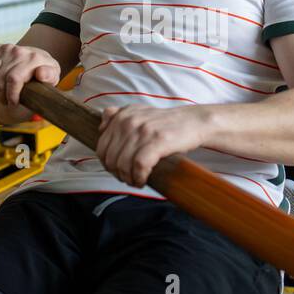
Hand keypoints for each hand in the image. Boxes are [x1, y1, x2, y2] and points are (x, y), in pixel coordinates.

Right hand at [0, 43, 60, 121]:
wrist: (36, 58)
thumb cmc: (45, 73)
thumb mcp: (52, 77)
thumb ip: (49, 76)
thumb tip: (40, 73)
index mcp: (33, 58)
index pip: (13, 79)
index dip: (11, 95)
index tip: (14, 103)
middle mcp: (18, 51)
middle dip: (2, 96)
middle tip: (8, 101)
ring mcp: (6, 49)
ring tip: (3, 96)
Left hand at [95, 104, 209, 187]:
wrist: (193, 121)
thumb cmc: (166, 123)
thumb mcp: (139, 113)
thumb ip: (118, 116)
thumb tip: (100, 127)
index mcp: (123, 115)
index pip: (101, 147)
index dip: (107, 165)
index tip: (118, 171)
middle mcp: (129, 121)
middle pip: (110, 159)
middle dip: (117, 174)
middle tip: (129, 179)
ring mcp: (143, 131)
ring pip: (123, 165)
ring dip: (128, 179)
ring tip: (136, 181)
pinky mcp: (157, 141)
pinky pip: (138, 166)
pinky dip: (139, 178)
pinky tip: (143, 180)